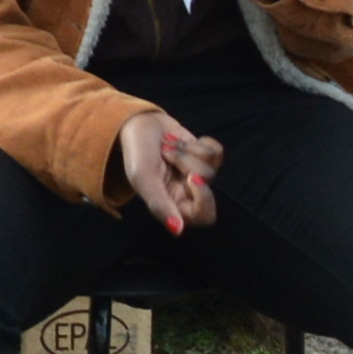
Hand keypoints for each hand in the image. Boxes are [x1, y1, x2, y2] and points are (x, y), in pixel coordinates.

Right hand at [113, 101, 221, 232]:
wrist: (137, 122)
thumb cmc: (136, 153)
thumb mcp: (143, 179)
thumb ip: (159, 205)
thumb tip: (177, 230)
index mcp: (173, 205)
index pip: (203, 217)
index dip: (204, 198)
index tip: (191, 177)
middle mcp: (186, 193)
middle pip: (211, 195)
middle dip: (195, 171)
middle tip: (178, 159)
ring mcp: (196, 174)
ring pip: (211, 168)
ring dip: (188, 153)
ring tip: (167, 147)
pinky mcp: (203, 156)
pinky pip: (216, 152)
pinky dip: (198, 143)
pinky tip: (180, 142)